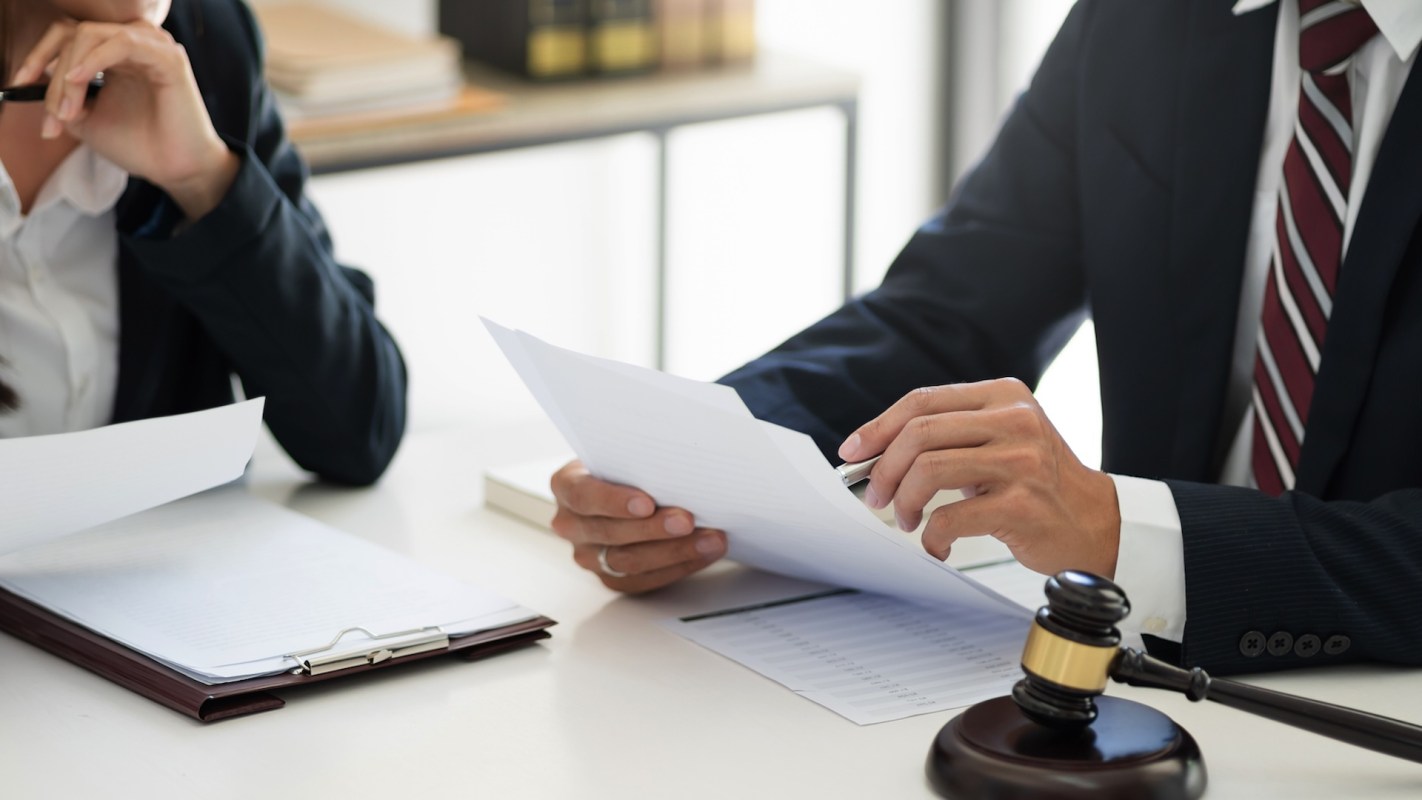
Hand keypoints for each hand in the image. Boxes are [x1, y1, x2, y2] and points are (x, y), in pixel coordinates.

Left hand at [14, 17, 237, 219]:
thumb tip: (35, 85)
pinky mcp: (168, 58)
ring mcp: (152, 47)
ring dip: (70, 72)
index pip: (68, 35)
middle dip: (54, 76)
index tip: (19, 84)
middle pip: (74, 35)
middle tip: (55, 116)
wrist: (175, 170)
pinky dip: (95, 59)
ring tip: (69, 109)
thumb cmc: (140, 145)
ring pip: (91, 35)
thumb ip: (62, 96)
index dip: (38, 56)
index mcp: (117, 54)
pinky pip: (122, 43)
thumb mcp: (87, 119)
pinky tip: (81, 80)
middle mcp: (134, 43)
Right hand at [549, 460, 726, 591]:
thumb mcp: (622, 454)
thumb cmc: (623, 467)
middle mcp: (571, 524)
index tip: (647, 502)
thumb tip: (680, 462)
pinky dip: (679, 566)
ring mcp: (589, 555)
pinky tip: (703, 553)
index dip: (615, 501)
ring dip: (675, 551)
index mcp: (567, 486)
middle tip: (687, 520)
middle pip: (610, 532)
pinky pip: (645, 580)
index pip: (584, 496)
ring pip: (629, 561)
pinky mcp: (611, 578)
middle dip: (654, 528)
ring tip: (709, 540)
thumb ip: (638, 459)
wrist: (621, 489)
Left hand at [838, 379, 1119, 577]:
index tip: (852, 452)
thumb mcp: (998, 442)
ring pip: (928, 469)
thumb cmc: (1036, 484)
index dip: (878, 427)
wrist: (1094, 523)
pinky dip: (932, 535)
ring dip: (904, 501)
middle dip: (884, 468)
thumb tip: (874, 453)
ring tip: (908, 519)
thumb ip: (948, 436)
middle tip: (875, 496)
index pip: (922, 401)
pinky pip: (950, 516)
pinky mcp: (1022, 504)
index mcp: (1004, 395)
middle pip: (919, 432)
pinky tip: (937, 543)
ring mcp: (1021, 461)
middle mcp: (1015, 420)